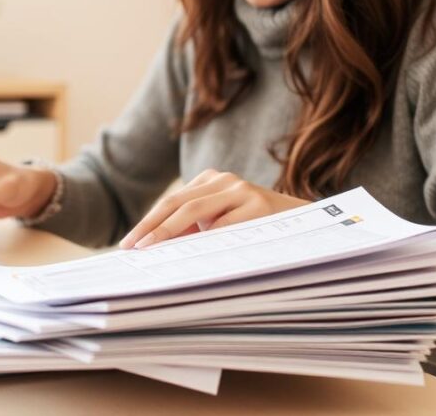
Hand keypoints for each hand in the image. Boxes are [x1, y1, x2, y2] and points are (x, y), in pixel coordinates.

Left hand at [118, 169, 310, 248]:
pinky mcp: (257, 204)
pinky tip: (189, 256)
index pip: (170, 203)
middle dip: (151, 228)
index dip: (148, 223)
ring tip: (151, 250)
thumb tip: (155, 249)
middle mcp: (222, 180)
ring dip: (169, 233)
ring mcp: (240, 190)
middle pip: (176, 204)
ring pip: (194, 212)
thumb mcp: (222, 225)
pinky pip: (222, 227)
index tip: (128, 245)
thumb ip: (195, 231)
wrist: (306, 223)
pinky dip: (203, 242)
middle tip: (132, 248)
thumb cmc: (256, 228)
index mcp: (209, 181)